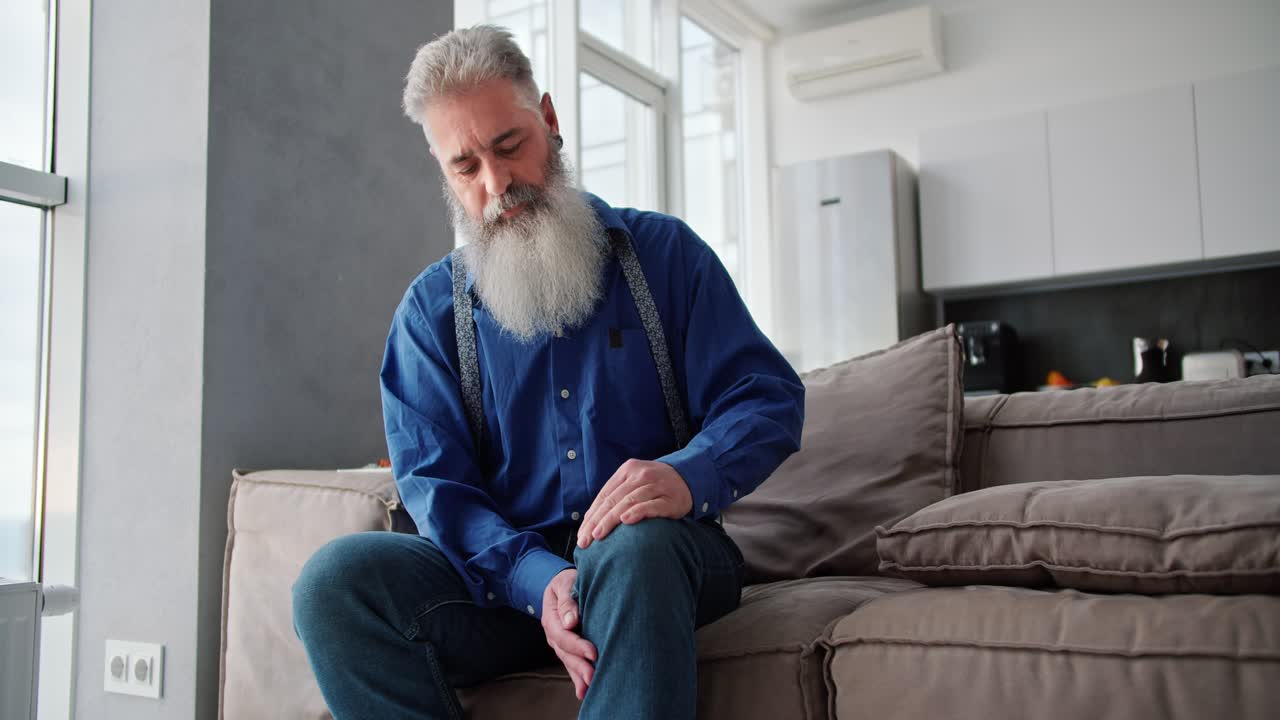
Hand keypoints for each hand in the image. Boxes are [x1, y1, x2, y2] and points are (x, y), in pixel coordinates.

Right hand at [541, 568, 595, 700]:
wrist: (562, 585)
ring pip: (568, 662)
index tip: (593, 652)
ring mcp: (560, 643)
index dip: (577, 645)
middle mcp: (554, 634)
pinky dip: (578, 678)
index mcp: (551, 618)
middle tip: (593, 676)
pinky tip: (585, 691)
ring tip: (591, 687)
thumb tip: (571, 621)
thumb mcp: (565, 583)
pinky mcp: (569, 648)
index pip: (563, 635)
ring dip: (579, 675)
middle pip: (565, 653)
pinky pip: (572, 664)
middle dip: (579, 666)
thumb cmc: (566, 582)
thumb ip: (568, 599)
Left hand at [576, 459, 692, 548]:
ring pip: (628, 502)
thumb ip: (616, 496)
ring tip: (599, 535)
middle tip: (586, 540)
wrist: (690, 477)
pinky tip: (626, 521)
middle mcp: (641, 475)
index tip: (582, 535)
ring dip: (611, 519)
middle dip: (597, 521)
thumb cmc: (656, 486)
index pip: (605, 495)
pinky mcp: (670, 498)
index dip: (592, 515)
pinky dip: (637, 512)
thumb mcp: (635, 483)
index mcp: (628, 470)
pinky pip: (651, 505)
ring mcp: (656, 485)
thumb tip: (591, 520)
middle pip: (613, 499)